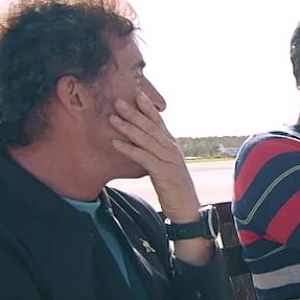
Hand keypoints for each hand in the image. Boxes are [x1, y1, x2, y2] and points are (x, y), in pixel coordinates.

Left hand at [110, 92, 199, 223]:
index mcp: (171, 144)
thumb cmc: (174, 187)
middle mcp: (171, 148)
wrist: (187, 207)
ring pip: (145, 139)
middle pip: (151, 126)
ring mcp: (167, 159)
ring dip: (128, 128)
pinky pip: (142, 157)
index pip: (159, 121)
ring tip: (113, 118)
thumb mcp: (167, 165)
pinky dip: (129, 149)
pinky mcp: (161, 172)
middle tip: (118, 101)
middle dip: (134, 113)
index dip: (148, 107)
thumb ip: (157, 152)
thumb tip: (143, 143)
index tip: (137, 93)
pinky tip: (115, 143)